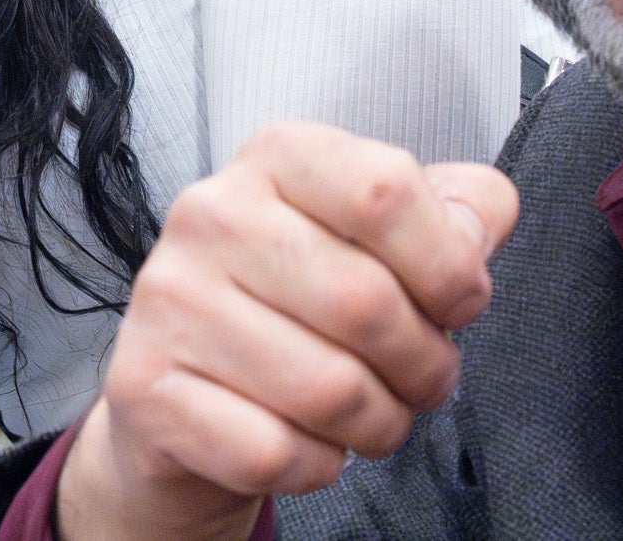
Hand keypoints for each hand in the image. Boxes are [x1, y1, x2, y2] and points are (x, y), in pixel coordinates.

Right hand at [56, 123, 518, 540]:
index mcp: (276, 158)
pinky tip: (301, 440)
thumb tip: (479, 218)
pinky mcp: (143, 384)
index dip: (448, 265)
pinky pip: (275, 450)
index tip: (454, 303)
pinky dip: (314, 464)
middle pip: (368, 303)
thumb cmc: (297, 309)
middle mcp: (209, 213)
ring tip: (364, 413)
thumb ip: (453, 213)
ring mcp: (167, 298)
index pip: (386, 189)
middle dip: (424, 366)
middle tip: (417, 379)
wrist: (181, 394)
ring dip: (376, 424)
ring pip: (328, 390)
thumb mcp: (377, 241)